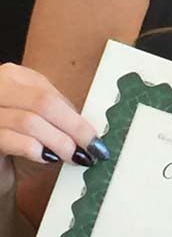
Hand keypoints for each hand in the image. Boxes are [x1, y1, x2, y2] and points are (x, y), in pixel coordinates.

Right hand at [0, 63, 109, 194]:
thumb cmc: (15, 143)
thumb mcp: (38, 118)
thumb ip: (57, 114)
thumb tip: (89, 124)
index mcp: (14, 78)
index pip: (50, 93)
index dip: (76, 116)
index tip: (96, 136)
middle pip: (43, 103)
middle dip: (73, 127)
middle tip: (91, 148)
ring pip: (29, 121)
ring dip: (58, 141)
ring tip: (74, 156)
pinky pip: (10, 139)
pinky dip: (34, 149)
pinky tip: (47, 158)